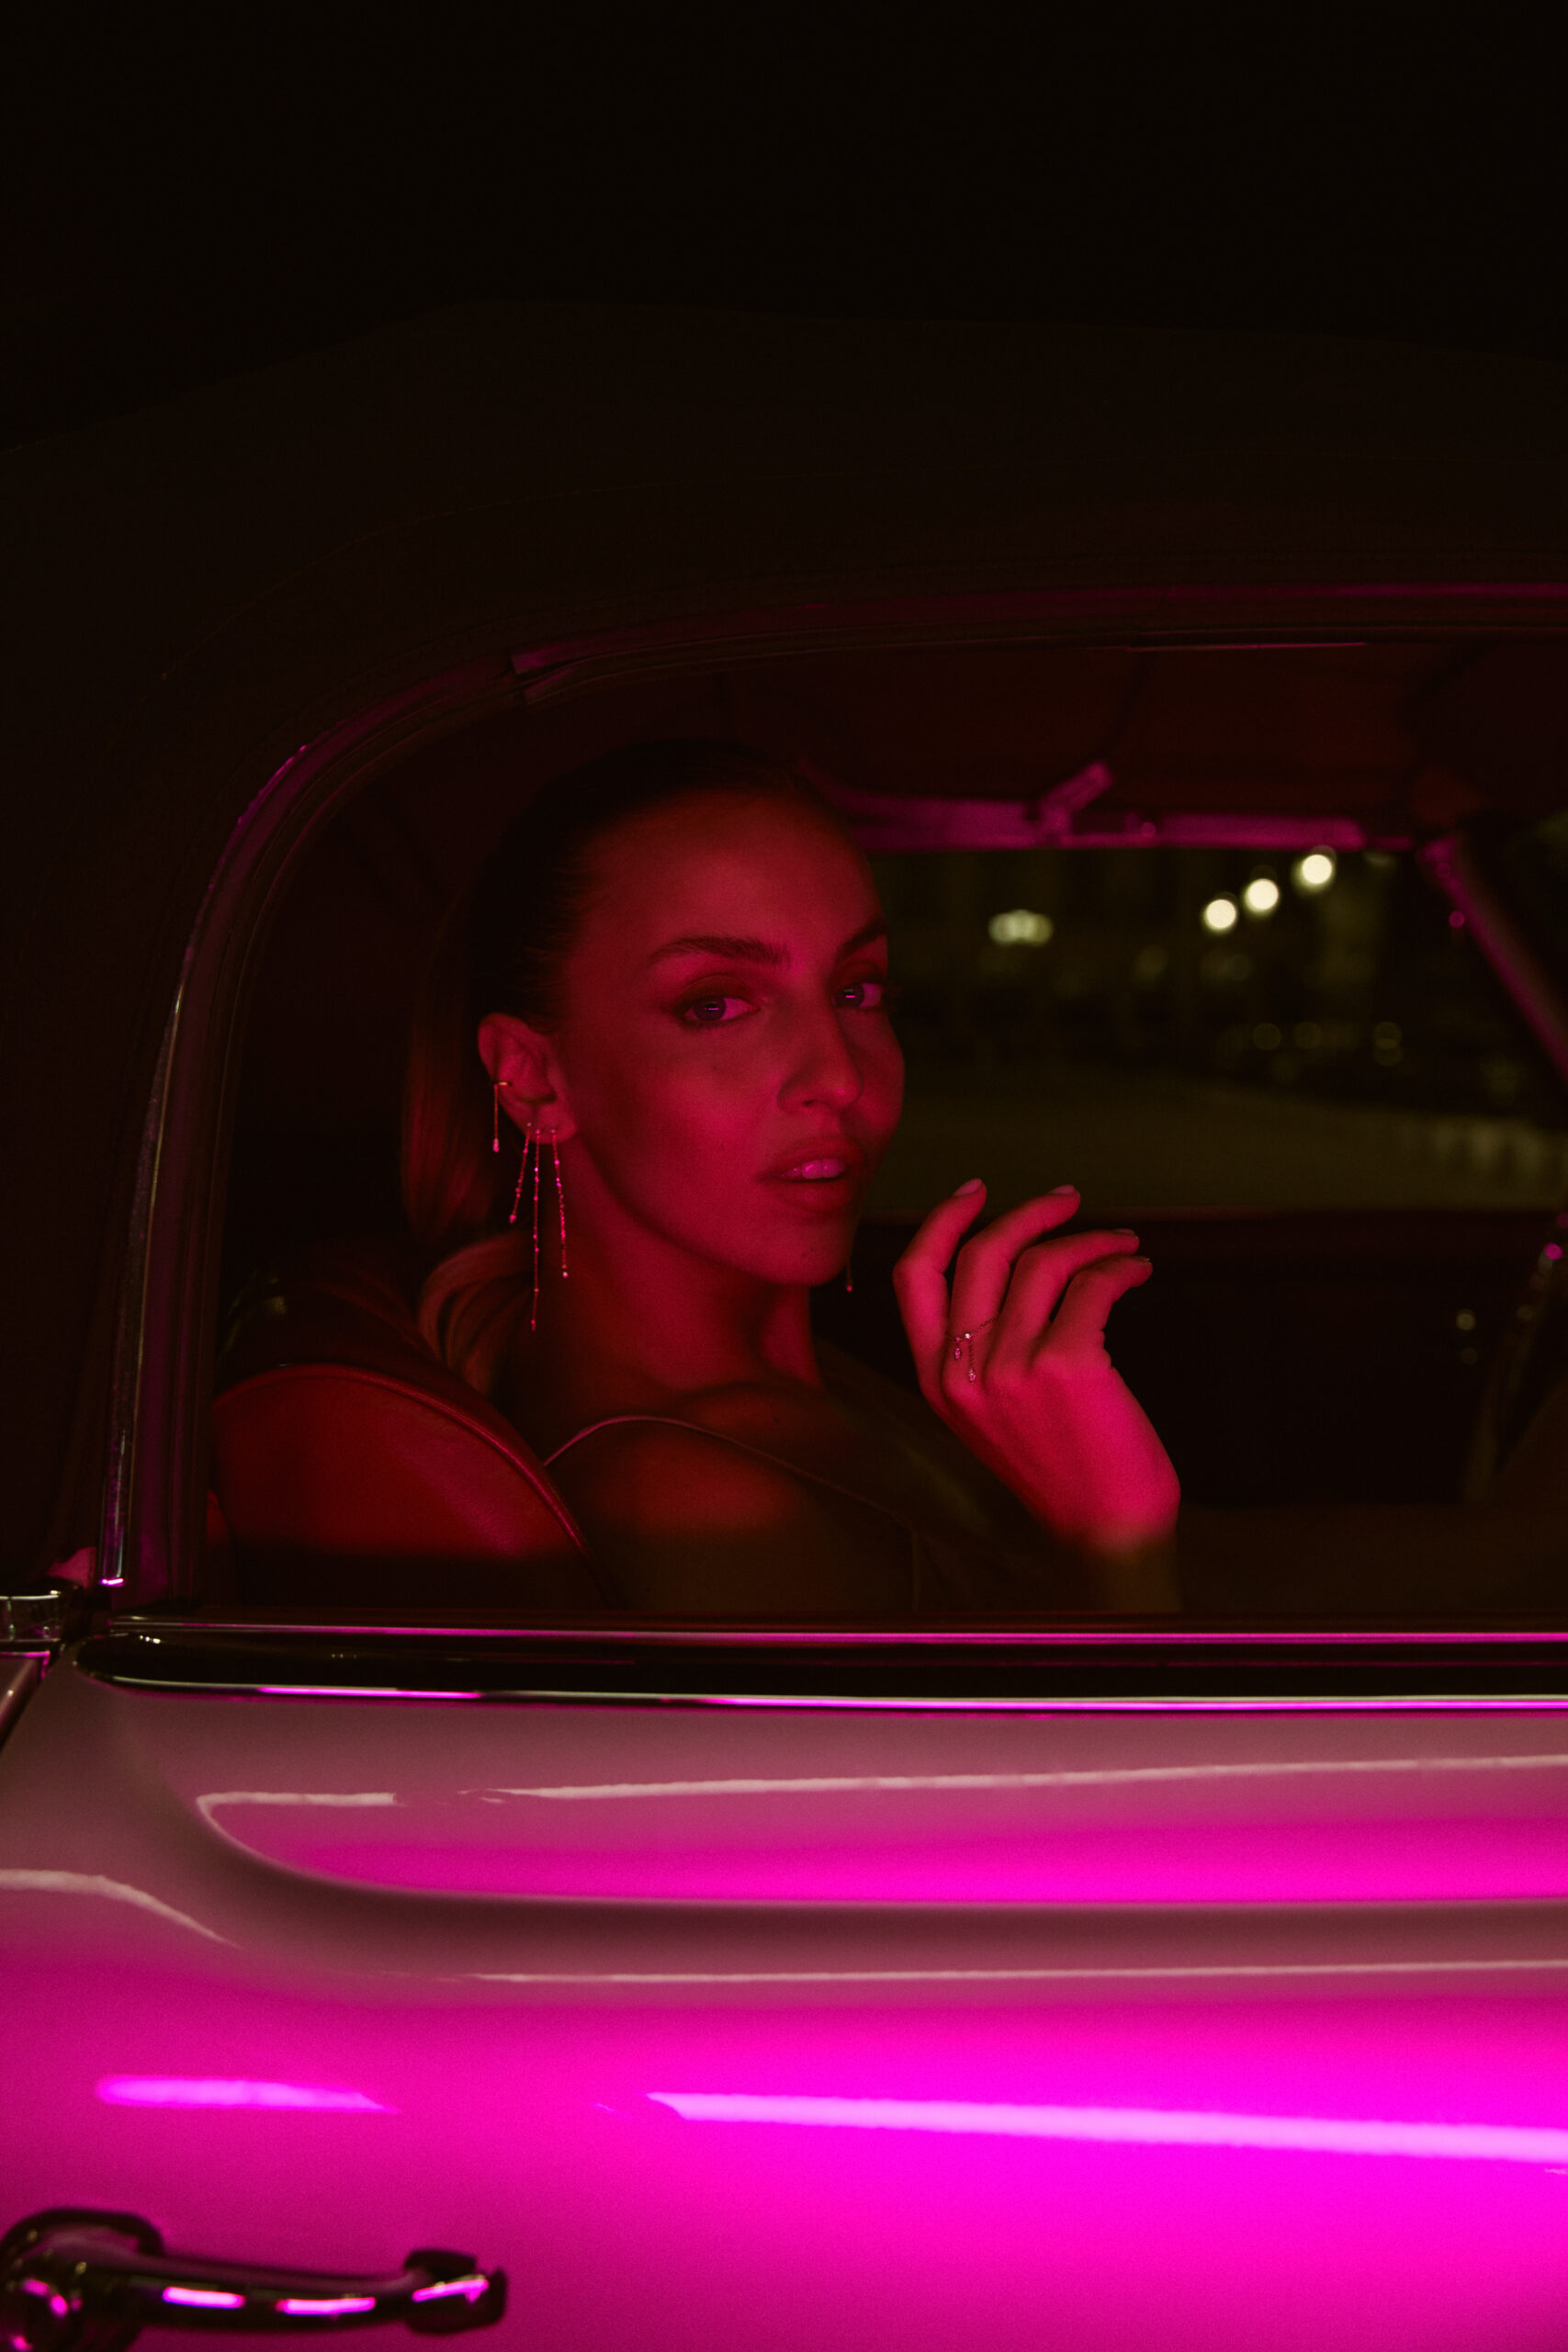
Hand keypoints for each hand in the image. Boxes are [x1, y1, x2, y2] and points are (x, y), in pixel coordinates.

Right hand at [893, 1181, 1179, 1563]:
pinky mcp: (1070, 1365)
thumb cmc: (1060, 1474)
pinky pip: (1093, 1285)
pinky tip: (1136, 1271)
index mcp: (935, 1381)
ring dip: (1089, 1238)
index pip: (914, 1275)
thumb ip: (980, 1356)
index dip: (943, 1221)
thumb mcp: (989, 1418)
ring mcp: (1013, 1368)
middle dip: (1028, 1211)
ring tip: (1120, 1244)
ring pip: (1043, 1261)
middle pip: (981, 1251)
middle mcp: (964, 1371)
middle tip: (1067, 1201)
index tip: (977, 1191)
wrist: (1105, 1535)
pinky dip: (1120, 1267)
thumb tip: (1009, 1272)